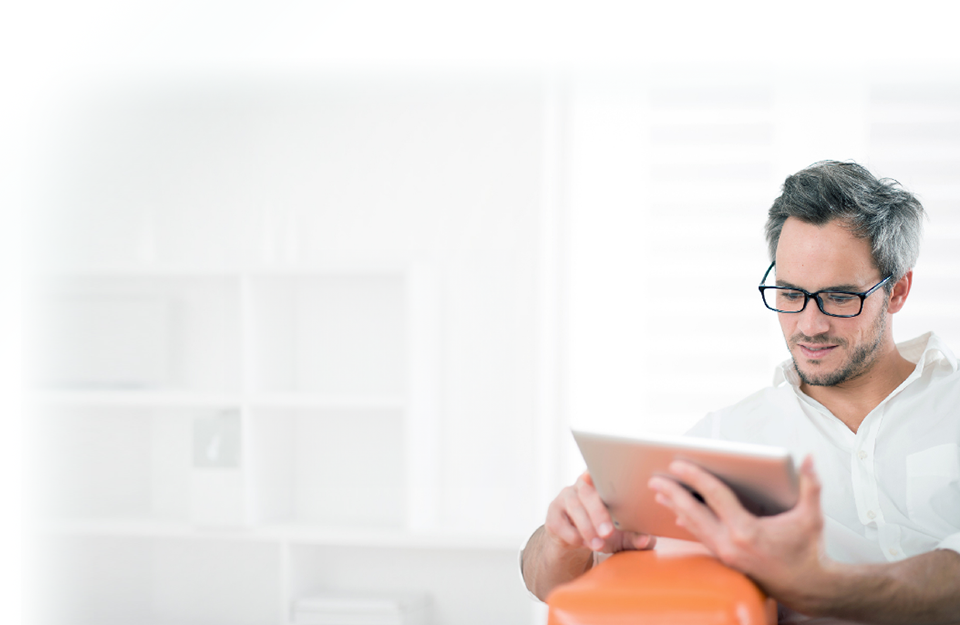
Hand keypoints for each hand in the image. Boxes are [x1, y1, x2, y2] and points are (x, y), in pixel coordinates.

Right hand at [546, 471, 656, 553]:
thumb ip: (635, 537)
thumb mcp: (622, 536)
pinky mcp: (553, 513)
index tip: (607, 483)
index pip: (602, 472)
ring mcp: (565, 497)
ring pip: (574, 506)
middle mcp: (581, 485)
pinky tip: (584, 543)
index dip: (603, 475)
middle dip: (598, 513)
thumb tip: (646, 540)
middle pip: (587, 493)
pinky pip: (560, 522)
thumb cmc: (604, 530)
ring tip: (598, 544)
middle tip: (608, 533)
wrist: (576, 540)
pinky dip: (573, 534)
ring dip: (586, 527)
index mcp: (602, 482)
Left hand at [648, 455, 827, 602]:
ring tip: (659, 492)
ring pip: (694, 527)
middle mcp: (731, 544)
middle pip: (693, 513)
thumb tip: (811, 459)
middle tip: (655, 478)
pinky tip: (678, 516)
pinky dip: (688, 523)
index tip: (677, 464)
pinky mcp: (726, 560)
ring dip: (675, 508)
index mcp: (747, 531)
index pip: (714, 496)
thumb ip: (811, 485)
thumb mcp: (811, 516)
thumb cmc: (809, 551)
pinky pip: (701, 538)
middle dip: (672, 493)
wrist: (808, 588)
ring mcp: (726, 554)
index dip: (695, 477)